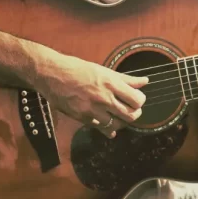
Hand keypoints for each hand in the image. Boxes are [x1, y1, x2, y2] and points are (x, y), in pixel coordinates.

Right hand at [33, 54, 148, 138]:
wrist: (53, 75)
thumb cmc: (79, 69)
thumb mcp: (104, 71)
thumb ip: (126, 79)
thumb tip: (145, 81)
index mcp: (111, 83)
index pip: (137, 100)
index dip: (140, 101)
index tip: (136, 99)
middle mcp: (104, 98)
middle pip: (130, 115)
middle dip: (134, 114)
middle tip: (131, 109)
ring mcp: (93, 110)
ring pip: (116, 124)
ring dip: (120, 121)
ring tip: (118, 115)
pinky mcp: (82, 118)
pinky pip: (101, 128)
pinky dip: (107, 129)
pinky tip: (110, 127)